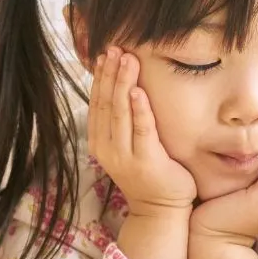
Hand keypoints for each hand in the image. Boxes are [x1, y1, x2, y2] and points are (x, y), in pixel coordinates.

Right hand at [88, 47, 196, 217]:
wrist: (160, 210)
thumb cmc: (149, 174)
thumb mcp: (129, 146)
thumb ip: (123, 122)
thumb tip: (123, 90)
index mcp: (100, 142)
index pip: (97, 102)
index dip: (100, 77)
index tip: (105, 53)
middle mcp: (107, 148)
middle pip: (106, 103)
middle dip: (110, 74)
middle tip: (115, 48)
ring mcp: (125, 156)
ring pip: (120, 112)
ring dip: (123, 83)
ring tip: (126, 59)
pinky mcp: (146, 161)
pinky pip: (142, 130)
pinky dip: (139, 109)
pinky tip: (139, 90)